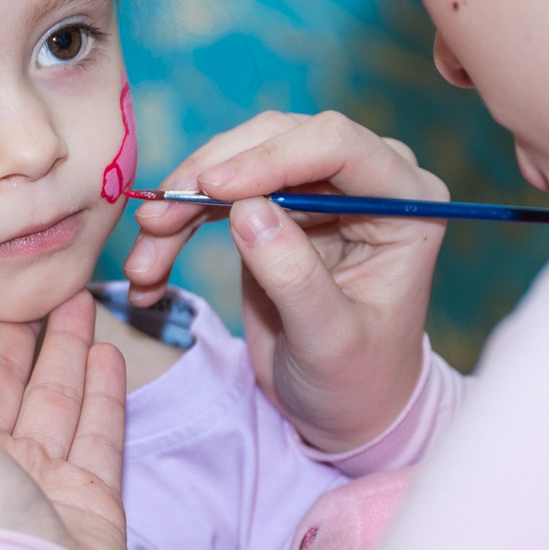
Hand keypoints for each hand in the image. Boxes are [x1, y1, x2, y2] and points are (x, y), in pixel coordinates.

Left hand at [0, 275, 128, 549]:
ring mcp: (36, 478)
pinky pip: (95, 433)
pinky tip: (109, 355)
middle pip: (2, 378)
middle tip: (46, 279)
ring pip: (52, 399)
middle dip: (20, 329)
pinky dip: (101, 393)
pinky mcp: (87, 498)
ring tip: (82, 300)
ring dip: (65, 350)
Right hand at [124, 110, 442, 452]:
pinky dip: (179, 228)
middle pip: (277, 140)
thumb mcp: (330, 340)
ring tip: (142, 262)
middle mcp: (367, 181)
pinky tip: (150, 270)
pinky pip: (217, 197)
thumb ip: (295, 276)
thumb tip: (247, 211)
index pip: (337, 145)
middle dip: (209, 178)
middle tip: (155, 221)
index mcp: (405, 201)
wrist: (344, 408)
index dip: (269, 159)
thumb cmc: (357, 380)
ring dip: (182, 204)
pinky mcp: (278, 209)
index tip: (209, 189)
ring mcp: (319, 189)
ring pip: (237, 162)